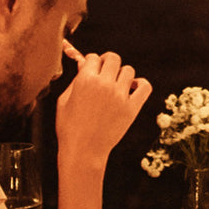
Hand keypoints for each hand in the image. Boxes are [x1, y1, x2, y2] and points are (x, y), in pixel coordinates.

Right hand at [56, 49, 151, 166]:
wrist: (83, 151)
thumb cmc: (69, 127)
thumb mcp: (64, 100)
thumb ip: (75, 80)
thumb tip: (84, 64)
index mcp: (85, 80)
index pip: (94, 57)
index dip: (92, 62)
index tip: (92, 69)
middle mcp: (104, 84)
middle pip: (113, 58)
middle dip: (107, 63)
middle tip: (105, 72)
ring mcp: (120, 96)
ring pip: (128, 70)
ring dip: (122, 75)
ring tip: (116, 85)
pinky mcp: (132, 108)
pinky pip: (145, 86)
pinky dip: (141, 84)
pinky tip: (132, 89)